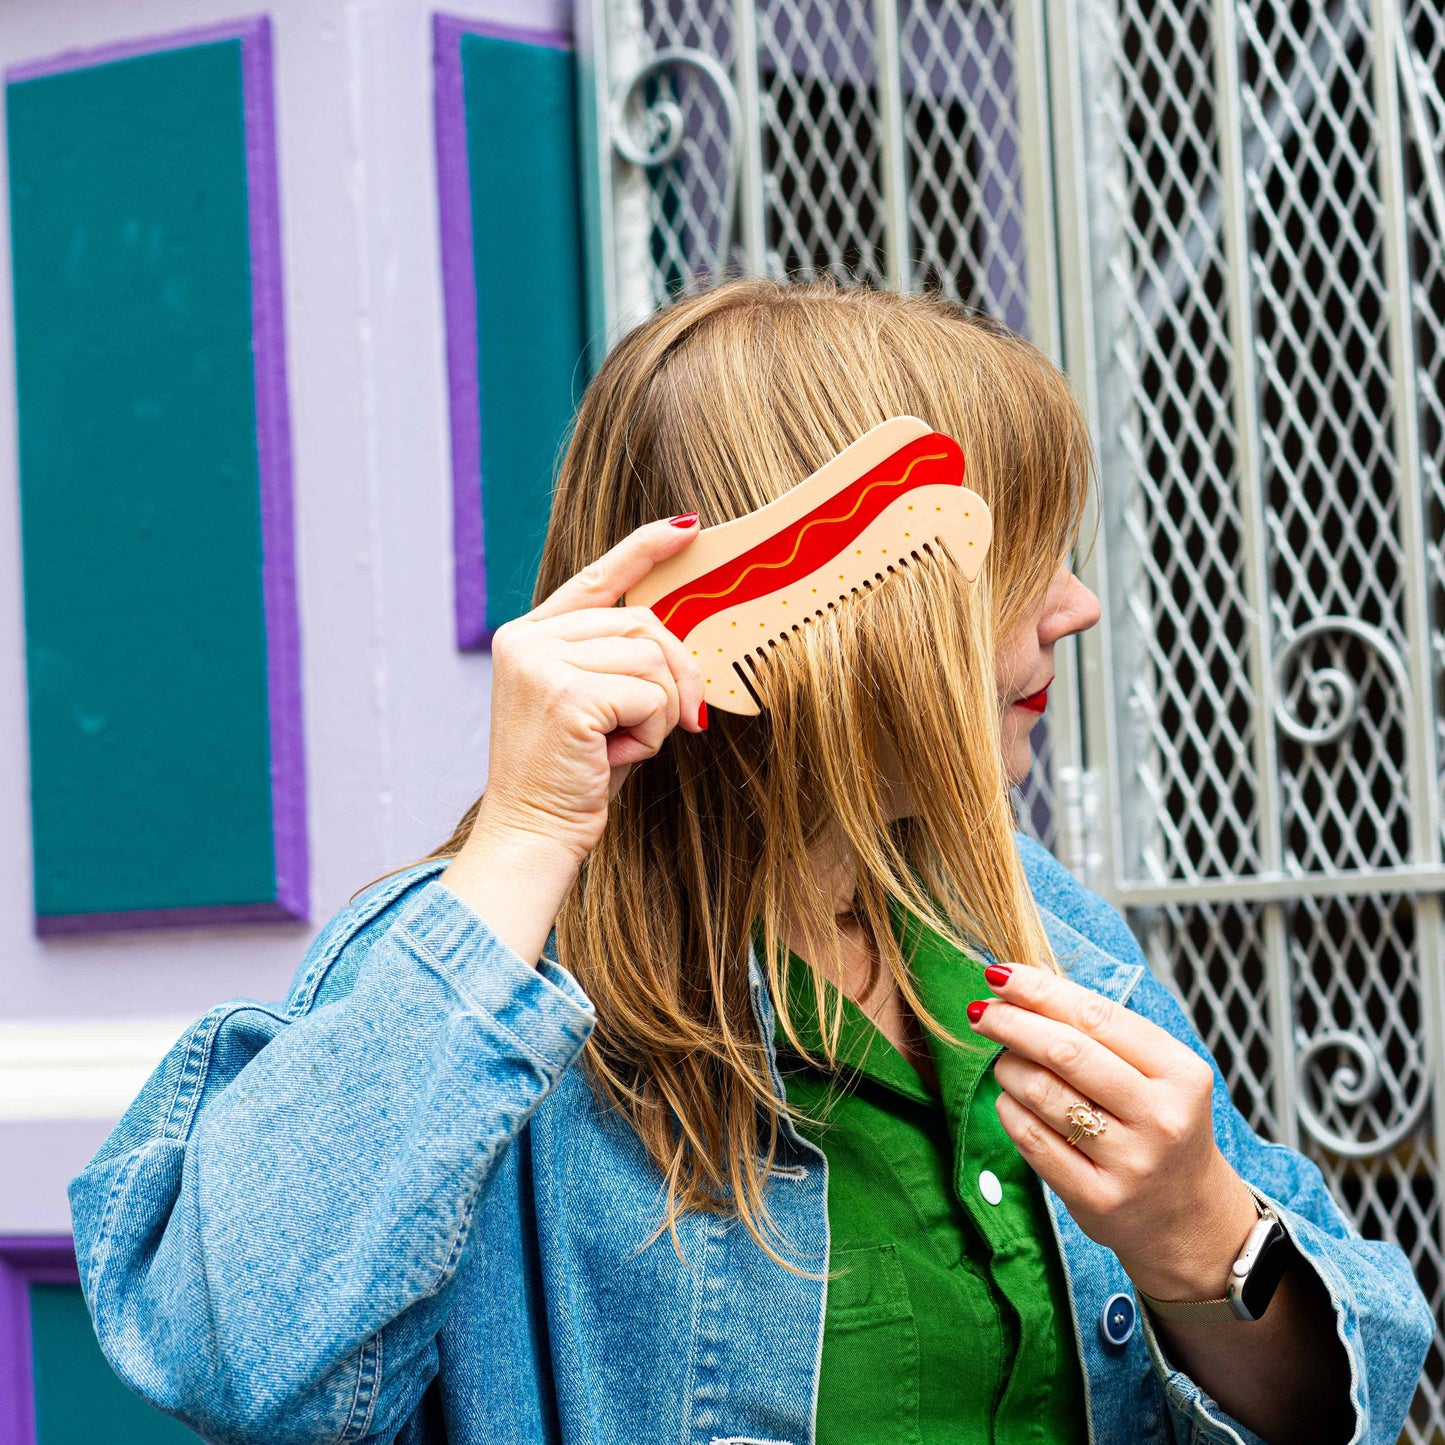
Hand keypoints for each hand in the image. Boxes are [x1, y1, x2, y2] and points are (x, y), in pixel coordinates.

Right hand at [474, 516, 706, 863]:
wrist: (532, 835)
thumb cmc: (572, 777)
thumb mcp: (596, 704)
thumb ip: (621, 661)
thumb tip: (682, 636)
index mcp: (529, 635)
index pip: (595, 578)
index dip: (643, 550)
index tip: (686, 528)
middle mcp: (527, 638)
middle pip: (642, 622)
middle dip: (677, 673)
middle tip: (682, 721)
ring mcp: (542, 662)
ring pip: (652, 657)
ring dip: (662, 711)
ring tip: (625, 745)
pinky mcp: (566, 693)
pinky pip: (651, 695)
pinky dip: (652, 732)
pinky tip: (618, 756)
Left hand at [967, 964, 1259, 1300]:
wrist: (1188, 1217)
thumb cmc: (1158, 1124)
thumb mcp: (1155, 1073)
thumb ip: (1100, 1028)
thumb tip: (1027, 977)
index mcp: (1181, 1074)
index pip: (1098, 1016)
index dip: (1040, 990)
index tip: (1000, 974)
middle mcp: (1161, 1118)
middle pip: (1065, 1052)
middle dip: (1011, 1022)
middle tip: (981, 1012)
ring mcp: (1131, 1162)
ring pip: (1041, 1093)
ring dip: (1007, 1067)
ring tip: (1004, 1062)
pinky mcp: (1097, 1198)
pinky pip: (1030, 1138)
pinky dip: (1008, 1108)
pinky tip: (1010, 1100)